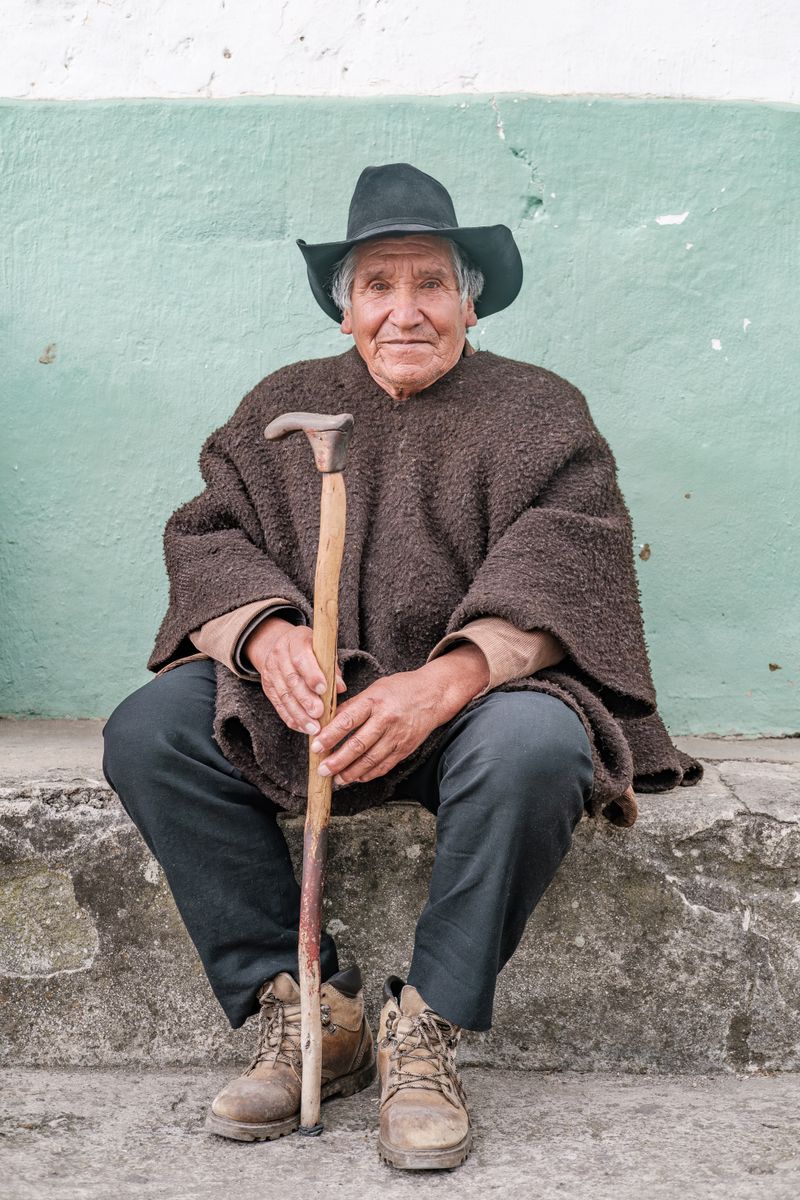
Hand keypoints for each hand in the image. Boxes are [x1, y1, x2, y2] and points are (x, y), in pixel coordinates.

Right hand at [244, 617, 345, 735]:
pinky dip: (291, 718)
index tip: (323, 690)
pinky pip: (278, 705)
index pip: (301, 657)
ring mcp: (270, 671)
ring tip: (313, 727)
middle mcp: (279, 654)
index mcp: (295, 640)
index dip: (312, 674)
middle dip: (306, 699)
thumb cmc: (311, 649)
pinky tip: (302, 728)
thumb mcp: (323, 650)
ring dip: (299, 714)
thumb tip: (340, 688)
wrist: (281, 646)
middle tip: (319, 713)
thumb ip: (332, 668)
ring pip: (284, 695)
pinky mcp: (267, 686)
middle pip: (291, 679)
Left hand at [310, 642, 489, 784]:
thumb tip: (327, 722)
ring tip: (336, 779)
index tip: (315, 747)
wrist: (433, 695)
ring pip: (371, 760)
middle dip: (337, 761)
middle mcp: (386, 719)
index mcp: (374, 701)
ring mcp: (397, 736)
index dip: (330, 736)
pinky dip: (368, 774)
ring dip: (351, 772)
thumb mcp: (373, 689)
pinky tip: (356, 777)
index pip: (347, 721)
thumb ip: (351, 706)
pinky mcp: (405, 748)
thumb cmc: (399, 689)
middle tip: (322, 770)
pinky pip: (384, 765)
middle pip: (358, 745)